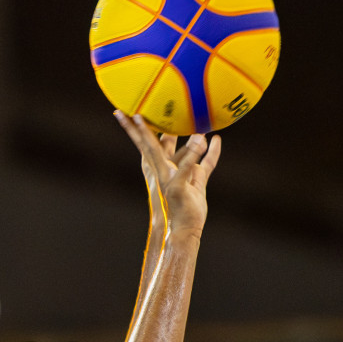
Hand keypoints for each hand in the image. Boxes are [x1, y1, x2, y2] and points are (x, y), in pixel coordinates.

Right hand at [117, 111, 220, 238]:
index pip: (149, 144)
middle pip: (147, 145)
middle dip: (138, 129)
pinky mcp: (178, 187)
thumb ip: (205, 159)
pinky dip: (193, 154)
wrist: (186, 228)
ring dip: (158, 136)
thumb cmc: (190, 204)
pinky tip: (202, 140)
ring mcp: (167, 179)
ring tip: (147, 120)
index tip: (130, 113)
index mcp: (162, 167)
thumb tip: (212, 138)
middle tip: (132, 113)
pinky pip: (186, 167)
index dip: (138, 129)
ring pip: (159, 152)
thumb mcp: (198, 176)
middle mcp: (161, 171)